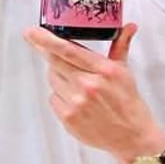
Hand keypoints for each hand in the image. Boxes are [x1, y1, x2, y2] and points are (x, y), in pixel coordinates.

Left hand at [23, 23, 164, 163]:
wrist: (132, 136)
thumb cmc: (128, 103)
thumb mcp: (125, 72)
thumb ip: (121, 47)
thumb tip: (129, 27)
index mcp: (104, 70)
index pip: (68, 50)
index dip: (46, 40)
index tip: (32, 32)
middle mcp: (89, 85)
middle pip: (55, 62)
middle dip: (49, 55)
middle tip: (47, 51)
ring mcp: (77, 102)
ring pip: (53, 80)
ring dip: (60, 79)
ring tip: (79, 87)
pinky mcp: (68, 118)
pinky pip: (53, 98)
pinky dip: (61, 97)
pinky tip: (77, 102)